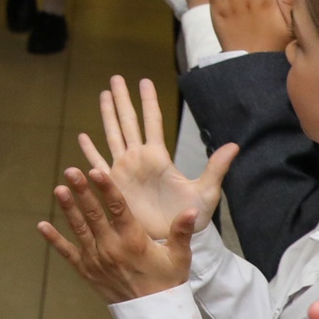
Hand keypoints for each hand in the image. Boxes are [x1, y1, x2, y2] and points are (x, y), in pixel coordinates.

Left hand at [40, 163, 200, 303]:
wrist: (154, 315)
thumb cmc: (168, 282)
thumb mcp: (180, 257)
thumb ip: (183, 231)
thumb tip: (192, 209)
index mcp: (134, 241)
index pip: (119, 209)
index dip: (107, 189)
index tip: (96, 171)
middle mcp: (112, 248)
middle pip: (94, 214)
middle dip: (82, 191)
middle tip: (71, 171)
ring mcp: (97, 259)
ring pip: (79, 229)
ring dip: (68, 209)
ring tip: (59, 189)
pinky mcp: (86, 270)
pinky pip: (67, 253)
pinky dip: (54, 240)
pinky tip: (41, 225)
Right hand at [74, 75, 235, 237]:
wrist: (170, 239)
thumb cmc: (189, 217)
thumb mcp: (206, 192)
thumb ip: (216, 168)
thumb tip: (234, 145)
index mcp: (159, 157)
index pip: (152, 122)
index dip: (148, 102)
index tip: (144, 81)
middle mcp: (139, 159)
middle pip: (128, 122)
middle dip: (122, 100)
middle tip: (116, 78)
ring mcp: (124, 170)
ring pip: (112, 135)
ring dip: (107, 115)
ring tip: (103, 95)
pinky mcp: (112, 185)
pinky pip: (98, 164)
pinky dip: (90, 151)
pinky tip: (83, 137)